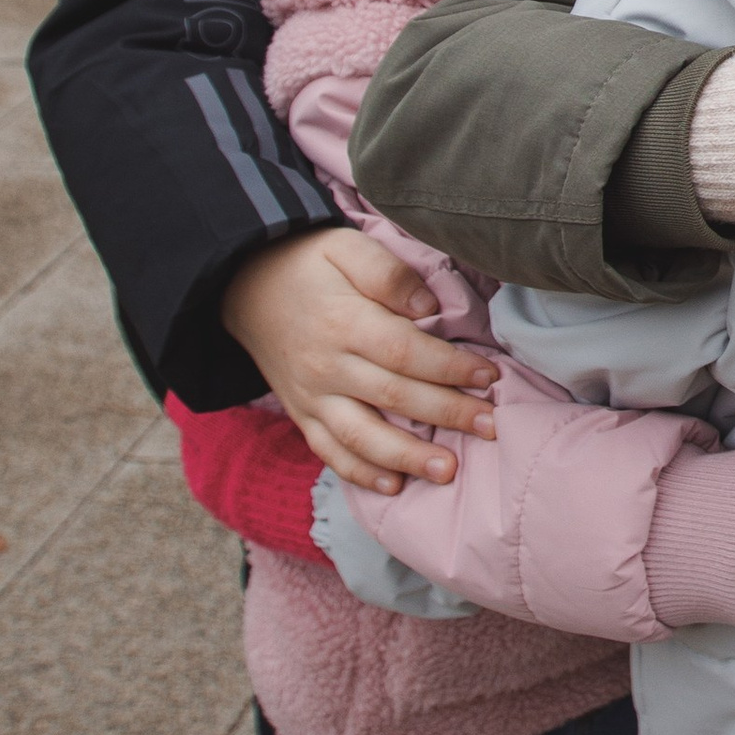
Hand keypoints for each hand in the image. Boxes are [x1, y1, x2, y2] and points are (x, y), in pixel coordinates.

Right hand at [220, 228, 500, 492]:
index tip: (490, 377)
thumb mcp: (346, 247)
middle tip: (491, 428)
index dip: (450, 367)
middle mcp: (327, 367)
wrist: (243, 285)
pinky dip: (360, 473)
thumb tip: (427, 307)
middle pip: (394, 398)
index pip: (406, 353)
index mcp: (345, 322)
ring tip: (448, 471)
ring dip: (407, 458)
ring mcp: (312, 397)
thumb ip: (387, 273)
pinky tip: (394, 487)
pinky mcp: (302, 415)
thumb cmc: (308, 264)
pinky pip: (329, 451)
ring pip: (362, 437)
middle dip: (447, 415)